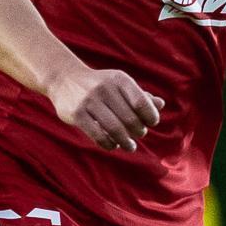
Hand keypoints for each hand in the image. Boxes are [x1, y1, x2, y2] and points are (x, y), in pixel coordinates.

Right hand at [45, 63, 163, 151]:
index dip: (150, 116)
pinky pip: (97, 135)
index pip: (141, 102)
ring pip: (114, 128)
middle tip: (139, 134)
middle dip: (138, 130)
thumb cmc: (100, 84)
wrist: (65, 79)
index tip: (151, 123)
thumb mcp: (120, 84)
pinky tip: (114, 145)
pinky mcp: (76, 114)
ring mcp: (89, 101)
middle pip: (129, 118)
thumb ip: (140, 95)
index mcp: (119, 79)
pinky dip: (109, 143)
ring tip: (131, 146)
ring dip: (126, 141)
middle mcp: (105, 88)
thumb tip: (160, 105)